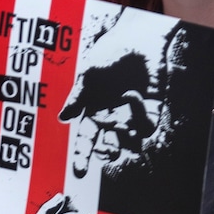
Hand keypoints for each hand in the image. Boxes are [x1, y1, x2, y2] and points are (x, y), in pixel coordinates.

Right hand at [59, 13, 181, 178]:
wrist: (137, 41)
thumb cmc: (107, 55)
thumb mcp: (87, 75)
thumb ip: (77, 98)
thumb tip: (63, 119)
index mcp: (92, 115)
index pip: (85, 142)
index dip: (82, 158)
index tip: (79, 172)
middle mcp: (112, 122)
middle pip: (108, 147)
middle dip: (108, 152)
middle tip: (111, 150)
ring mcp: (132, 119)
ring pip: (130, 143)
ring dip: (127, 139)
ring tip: (123, 125)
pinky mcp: (150, 113)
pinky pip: (147, 127)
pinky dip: (139, 114)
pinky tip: (132, 95)